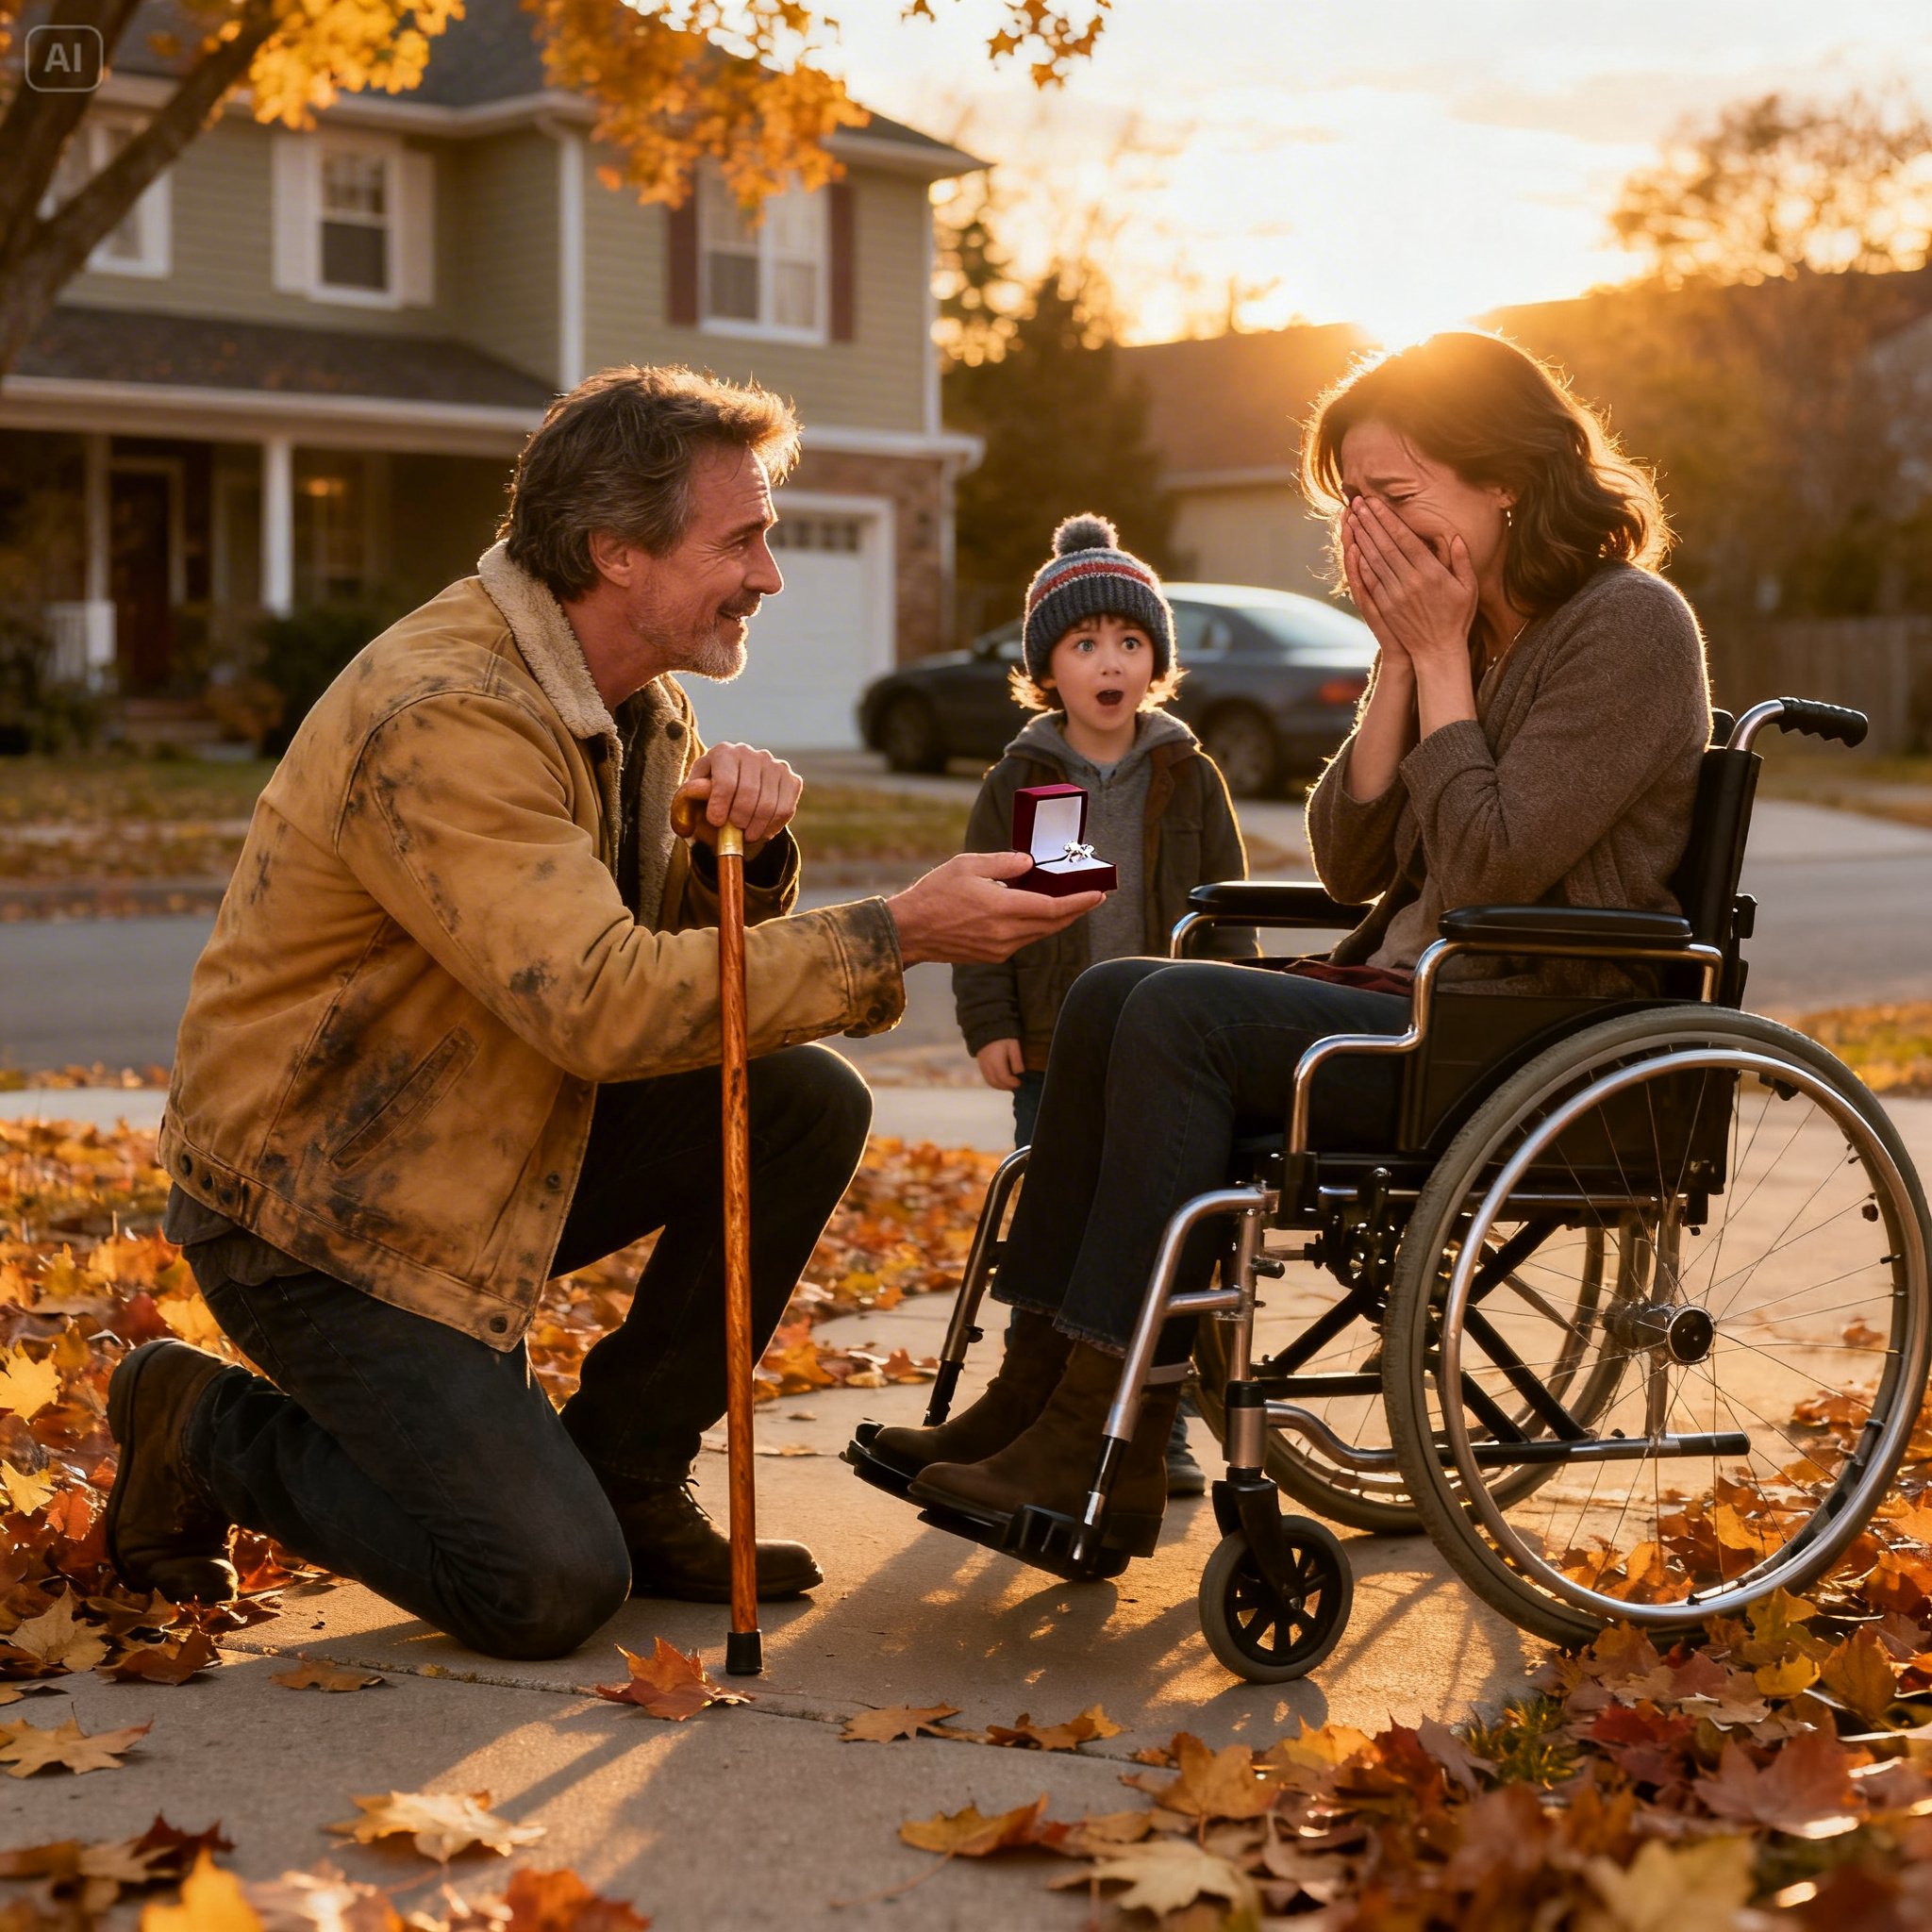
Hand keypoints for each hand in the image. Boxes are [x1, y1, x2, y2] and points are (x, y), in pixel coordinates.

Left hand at [678, 743, 801, 847]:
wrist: (732, 797)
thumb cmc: (708, 799)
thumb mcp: (693, 796)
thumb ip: (692, 794)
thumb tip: (698, 789)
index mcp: (723, 752)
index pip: (726, 781)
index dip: (721, 805)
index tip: (716, 822)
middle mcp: (750, 753)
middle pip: (750, 793)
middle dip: (739, 818)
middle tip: (733, 831)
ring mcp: (773, 764)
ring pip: (770, 804)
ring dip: (756, 827)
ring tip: (746, 835)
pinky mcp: (791, 779)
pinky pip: (785, 809)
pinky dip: (772, 827)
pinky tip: (761, 832)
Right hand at [886, 852, 1104, 967]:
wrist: (909, 931)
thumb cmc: (934, 894)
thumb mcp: (967, 865)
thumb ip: (1003, 862)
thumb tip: (1029, 863)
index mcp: (1002, 909)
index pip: (1053, 908)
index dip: (1080, 901)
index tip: (1099, 894)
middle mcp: (1005, 934)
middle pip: (1053, 924)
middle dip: (1077, 910)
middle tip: (1095, 897)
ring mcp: (999, 948)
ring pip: (1040, 934)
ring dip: (1059, 919)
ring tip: (1072, 903)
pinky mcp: (992, 956)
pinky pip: (1024, 940)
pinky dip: (1037, 926)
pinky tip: (1039, 913)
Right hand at [976, 1038, 1025, 1091]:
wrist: (987, 1027)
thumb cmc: (1003, 1036)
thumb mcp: (1013, 1045)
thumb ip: (1016, 1059)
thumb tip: (1019, 1073)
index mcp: (996, 1062)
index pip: (1004, 1078)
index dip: (1012, 1083)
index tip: (1020, 1082)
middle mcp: (988, 1066)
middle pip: (996, 1082)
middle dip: (1006, 1086)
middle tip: (1015, 1086)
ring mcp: (982, 1066)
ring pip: (990, 1082)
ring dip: (1000, 1086)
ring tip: (1008, 1085)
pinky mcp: (980, 1064)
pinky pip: (986, 1078)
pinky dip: (993, 1082)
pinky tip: (1000, 1080)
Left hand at [1342, 498, 1477, 673]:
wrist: (1437, 651)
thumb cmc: (1457, 617)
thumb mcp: (1468, 587)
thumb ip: (1461, 560)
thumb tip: (1455, 536)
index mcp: (1431, 573)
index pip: (1404, 539)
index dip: (1388, 519)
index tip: (1375, 503)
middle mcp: (1410, 581)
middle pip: (1384, 545)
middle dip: (1369, 521)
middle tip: (1356, 502)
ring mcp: (1394, 595)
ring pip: (1373, 560)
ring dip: (1361, 537)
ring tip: (1351, 518)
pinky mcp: (1384, 606)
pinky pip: (1369, 580)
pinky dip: (1360, 563)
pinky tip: (1352, 547)